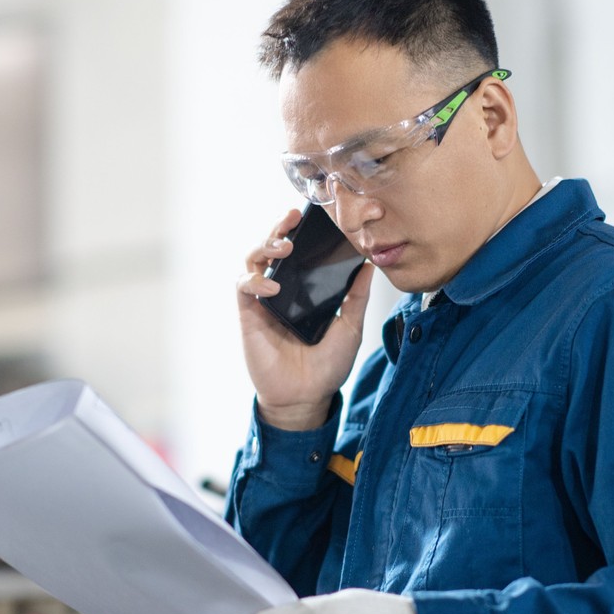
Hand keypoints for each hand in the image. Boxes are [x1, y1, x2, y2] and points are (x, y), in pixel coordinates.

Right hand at [235, 207, 373, 430]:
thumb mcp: (350, 327)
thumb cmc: (327, 366)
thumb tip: (369, 265)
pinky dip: (255, 280)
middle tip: (292, 218)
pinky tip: (272, 285)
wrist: (306, 398)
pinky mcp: (249, 315)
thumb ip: (356, 297)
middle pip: (272, 248)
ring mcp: (264, 301)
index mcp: (304, 290)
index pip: (299, 253)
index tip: (311, 216)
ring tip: (284, 246)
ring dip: (265, 246)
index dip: (301, 232)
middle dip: (278, 228)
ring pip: (254, 260)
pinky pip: (244, 287)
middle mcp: (282, 290)